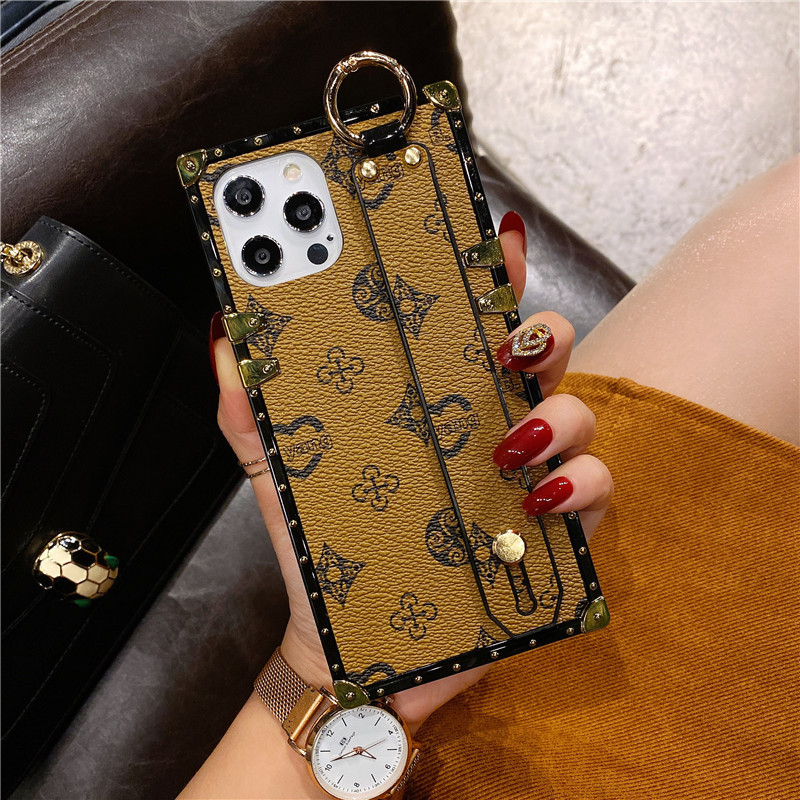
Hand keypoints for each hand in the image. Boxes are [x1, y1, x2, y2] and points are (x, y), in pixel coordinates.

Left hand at [210, 210, 613, 734]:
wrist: (356, 648)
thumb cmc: (325, 553)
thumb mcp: (279, 474)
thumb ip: (251, 409)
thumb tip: (228, 337)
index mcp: (433, 405)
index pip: (469, 326)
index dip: (487, 277)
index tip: (489, 239)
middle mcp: (487, 429)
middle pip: (538, 356)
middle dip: (540, 330)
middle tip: (511, 340)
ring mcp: (526, 477)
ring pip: (577, 414)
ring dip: (558, 413)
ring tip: (508, 444)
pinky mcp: (553, 532)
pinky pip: (594, 489)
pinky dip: (577, 484)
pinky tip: (533, 501)